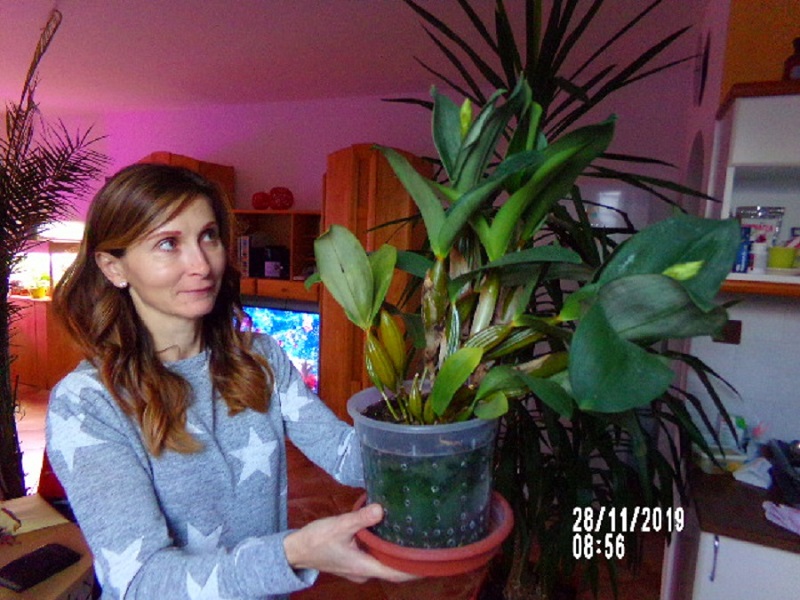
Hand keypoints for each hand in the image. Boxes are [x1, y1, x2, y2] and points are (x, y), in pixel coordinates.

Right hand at [283, 503, 417, 582]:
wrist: (295, 550)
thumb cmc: (316, 540)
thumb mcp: (339, 525)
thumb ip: (361, 518)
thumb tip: (382, 509)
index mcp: (364, 566)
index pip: (397, 573)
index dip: (415, 569)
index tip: (432, 560)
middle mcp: (364, 571)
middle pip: (393, 569)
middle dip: (410, 559)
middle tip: (428, 544)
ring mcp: (359, 568)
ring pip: (384, 563)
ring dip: (397, 554)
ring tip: (415, 538)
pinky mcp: (354, 561)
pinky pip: (375, 558)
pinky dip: (385, 550)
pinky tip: (391, 535)